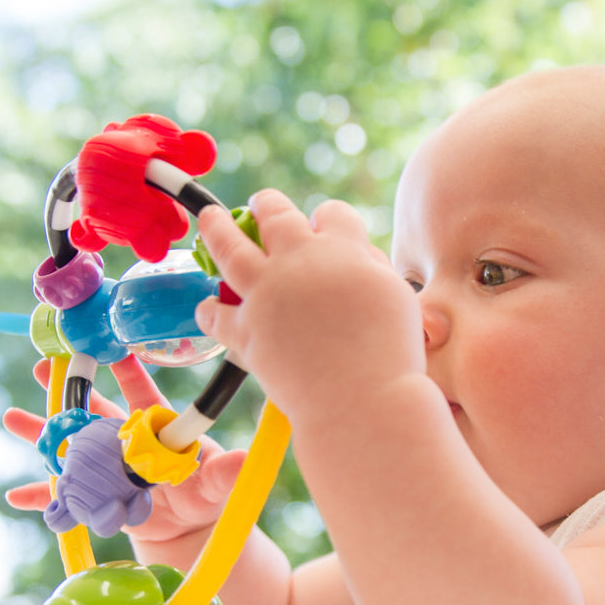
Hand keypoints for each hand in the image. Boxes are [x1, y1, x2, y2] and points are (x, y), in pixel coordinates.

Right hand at [3, 356, 245, 544]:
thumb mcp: (215, 483)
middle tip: (40, 367)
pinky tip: (15, 495)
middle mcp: (125, 438)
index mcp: (154, 426)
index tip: (111, 349)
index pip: (142, 392)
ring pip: (69, 444)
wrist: (186, 527)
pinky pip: (63, 493)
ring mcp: (105, 464)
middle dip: (67, 389)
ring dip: (41, 432)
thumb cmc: (204, 493)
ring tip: (11, 418)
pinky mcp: (94, 493)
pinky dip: (41, 495)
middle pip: (93, 409)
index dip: (128, 371)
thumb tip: (244, 460)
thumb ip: (224, 472)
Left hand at [193, 189, 424, 424]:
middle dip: (267, 205)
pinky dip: (209, 311)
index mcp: (343, 248)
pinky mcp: (245, 330)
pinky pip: (216, 313)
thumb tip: (356, 255)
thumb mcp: (398, 297)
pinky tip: (207, 308)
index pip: (332, 213)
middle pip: (275, 215)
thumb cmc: (391, 355)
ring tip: (210, 219)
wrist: (361, 400)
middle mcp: (299, 260)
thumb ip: (373, 268)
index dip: (328, 219)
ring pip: (228, 247)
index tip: (322, 226)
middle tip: (261, 204)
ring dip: (217, 229)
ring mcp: (266, 293)